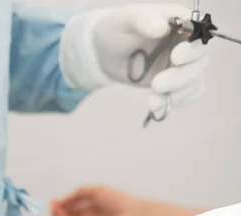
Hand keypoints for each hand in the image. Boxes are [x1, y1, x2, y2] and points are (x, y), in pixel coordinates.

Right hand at [51, 186, 140, 215]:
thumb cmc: (119, 201)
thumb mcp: (96, 190)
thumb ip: (78, 193)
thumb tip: (62, 199)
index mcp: (91, 207)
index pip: (70, 207)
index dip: (61, 205)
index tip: (53, 201)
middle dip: (58, 211)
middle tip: (53, 207)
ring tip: (56, 211)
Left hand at [60, 3, 208, 115]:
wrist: (105, 52)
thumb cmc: (118, 28)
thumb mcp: (127, 19)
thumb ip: (144, 19)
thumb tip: (161, 27)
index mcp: (181, 23)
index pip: (198, 35)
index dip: (191, 49)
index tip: (175, 57)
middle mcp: (187, 44)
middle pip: (198, 62)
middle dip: (181, 77)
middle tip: (156, 85)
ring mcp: (183, 65)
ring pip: (193, 82)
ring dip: (176, 95)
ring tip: (153, 103)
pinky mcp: (175, 83)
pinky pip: (185, 96)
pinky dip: (174, 103)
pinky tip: (157, 108)